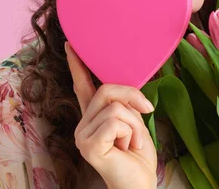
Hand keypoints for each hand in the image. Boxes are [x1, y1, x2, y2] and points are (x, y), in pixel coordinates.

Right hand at [65, 42, 157, 188]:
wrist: (140, 183)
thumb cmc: (138, 155)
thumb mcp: (135, 120)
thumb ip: (125, 103)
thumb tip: (127, 92)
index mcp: (94, 116)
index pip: (83, 85)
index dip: (78, 64)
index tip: (71, 43)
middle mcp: (83, 124)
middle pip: (107, 90)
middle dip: (133, 98)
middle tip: (147, 112)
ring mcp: (82, 135)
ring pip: (115, 107)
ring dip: (135, 124)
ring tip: (133, 142)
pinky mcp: (87, 145)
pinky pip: (115, 121)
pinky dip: (131, 132)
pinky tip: (127, 148)